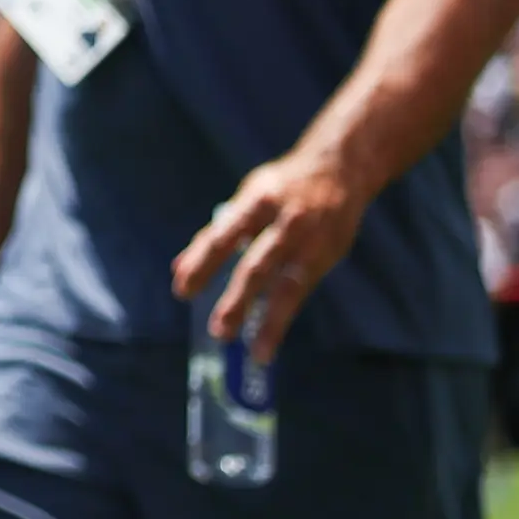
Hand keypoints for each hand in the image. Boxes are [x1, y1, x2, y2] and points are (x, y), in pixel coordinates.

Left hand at [170, 150, 368, 357]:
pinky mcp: (327, 256)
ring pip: (287, 285)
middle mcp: (285, 221)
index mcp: (257, 201)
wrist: (340, 168)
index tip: (182, 290)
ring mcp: (310, 241)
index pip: (223, 235)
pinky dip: (283, 317)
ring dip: (268, 320)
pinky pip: (302, 291)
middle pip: (257, 265)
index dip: (202, 263)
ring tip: (252, 350)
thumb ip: (216, 233)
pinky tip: (269, 341)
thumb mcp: (247, 198)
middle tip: (217, 330)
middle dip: (237, 299)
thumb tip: (178, 269)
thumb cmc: (281, 188)